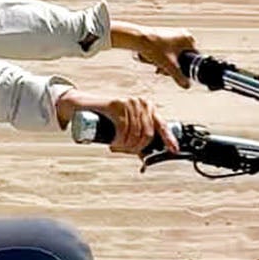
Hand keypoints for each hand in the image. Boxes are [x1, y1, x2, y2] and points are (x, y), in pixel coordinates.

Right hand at [54, 89, 179, 154]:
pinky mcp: (118, 104)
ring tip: (117, 146)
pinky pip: (124, 129)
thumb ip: (137, 138)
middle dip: (136, 148)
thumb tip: (147, 157)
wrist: (85, 106)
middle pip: (148, 134)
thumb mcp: (126, 127)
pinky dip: (119, 140)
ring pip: (135, 134)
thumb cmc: (106, 118)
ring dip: (126, 146)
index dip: (168, 139)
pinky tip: (114, 143)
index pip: (162, 125)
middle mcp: (142, 103)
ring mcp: (130, 102)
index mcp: (149, 108)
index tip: (173, 150)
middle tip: (124, 150)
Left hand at [110, 20, 196, 86]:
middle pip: (183, 58)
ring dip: (167, 63)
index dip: (186, 68)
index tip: (178, 72)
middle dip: (173, 66)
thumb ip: (179, 78)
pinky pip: (168, 51)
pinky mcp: (165, 36)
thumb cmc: (154, 47)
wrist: (138, 39)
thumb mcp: (169, 66)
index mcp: (189, 39)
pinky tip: (156, 60)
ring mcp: (174, 34)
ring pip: (174, 55)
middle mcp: (183, 35)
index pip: (193, 59)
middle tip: (164, 69)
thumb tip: (186, 85)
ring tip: (158, 64)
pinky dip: (163, 57)